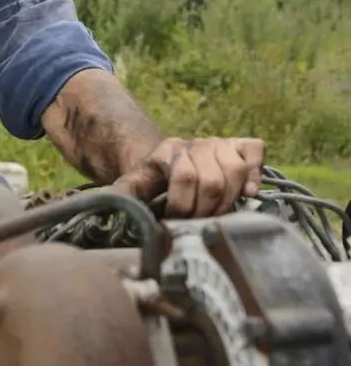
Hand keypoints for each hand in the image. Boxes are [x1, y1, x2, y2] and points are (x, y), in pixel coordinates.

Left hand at [112, 136, 265, 217]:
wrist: (170, 166)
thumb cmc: (154, 184)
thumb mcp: (134, 187)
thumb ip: (123, 195)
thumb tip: (111, 206)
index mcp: (168, 152)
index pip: (184, 177)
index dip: (182, 205)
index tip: (176, 221)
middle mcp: (196, 144)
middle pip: (212, 180)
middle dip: (205, 209)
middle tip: (197, 222)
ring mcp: (220, 143)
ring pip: (235, 170)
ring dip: (228, 200)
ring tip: (217, 214)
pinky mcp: (241, 146)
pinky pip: (255, 151)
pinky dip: (255, 172)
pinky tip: (247, 193)